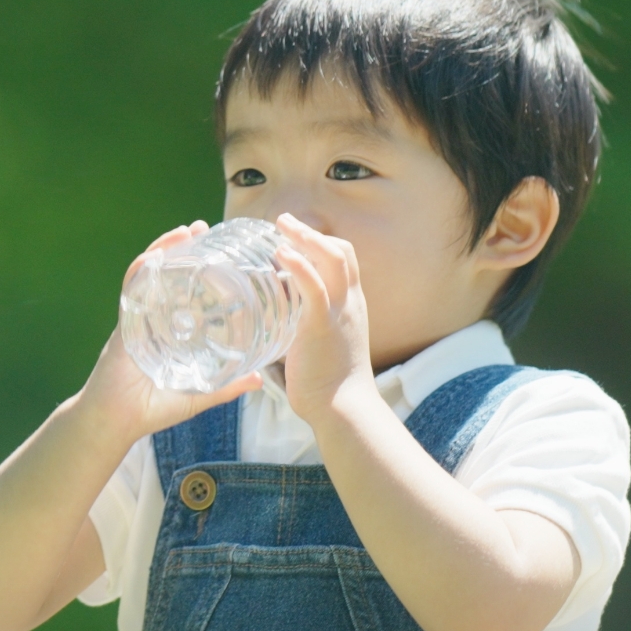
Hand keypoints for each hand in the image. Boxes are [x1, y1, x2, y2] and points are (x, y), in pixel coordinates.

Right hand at [73, 221, 263, 443]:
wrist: (114, 424)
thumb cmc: (151, 410)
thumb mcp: (198, 394)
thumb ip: (227, 386)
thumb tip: (261, 379)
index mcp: (168, 331)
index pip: (184, 292)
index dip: (200, 270)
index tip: (221, 251)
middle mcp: (152, 319)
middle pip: (166, 275)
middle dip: (182, 249)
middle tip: (203, 228)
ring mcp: (137, 319)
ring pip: (149, 274)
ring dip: (165, 249)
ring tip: (186, 231)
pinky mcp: (124, 325)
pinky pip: (131, 290)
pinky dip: (142, 270)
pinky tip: (157, 254)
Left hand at [273, 213, 376, 423]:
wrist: (344, 409)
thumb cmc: (330, 385)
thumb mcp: (323, 347)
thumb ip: (306, 331)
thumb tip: (278, 328)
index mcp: (351, 307)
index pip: (345, 261)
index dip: (322, 243)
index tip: (296, 237)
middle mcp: (350, 303)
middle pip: (341, 251)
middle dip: (313, 232)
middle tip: (284, 222)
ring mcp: (339, 312)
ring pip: (332, 259)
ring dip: (305, 237)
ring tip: (280, 226)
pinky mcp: (321, 326)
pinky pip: (314, 286)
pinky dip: (299, 264)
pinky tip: (281, 253)